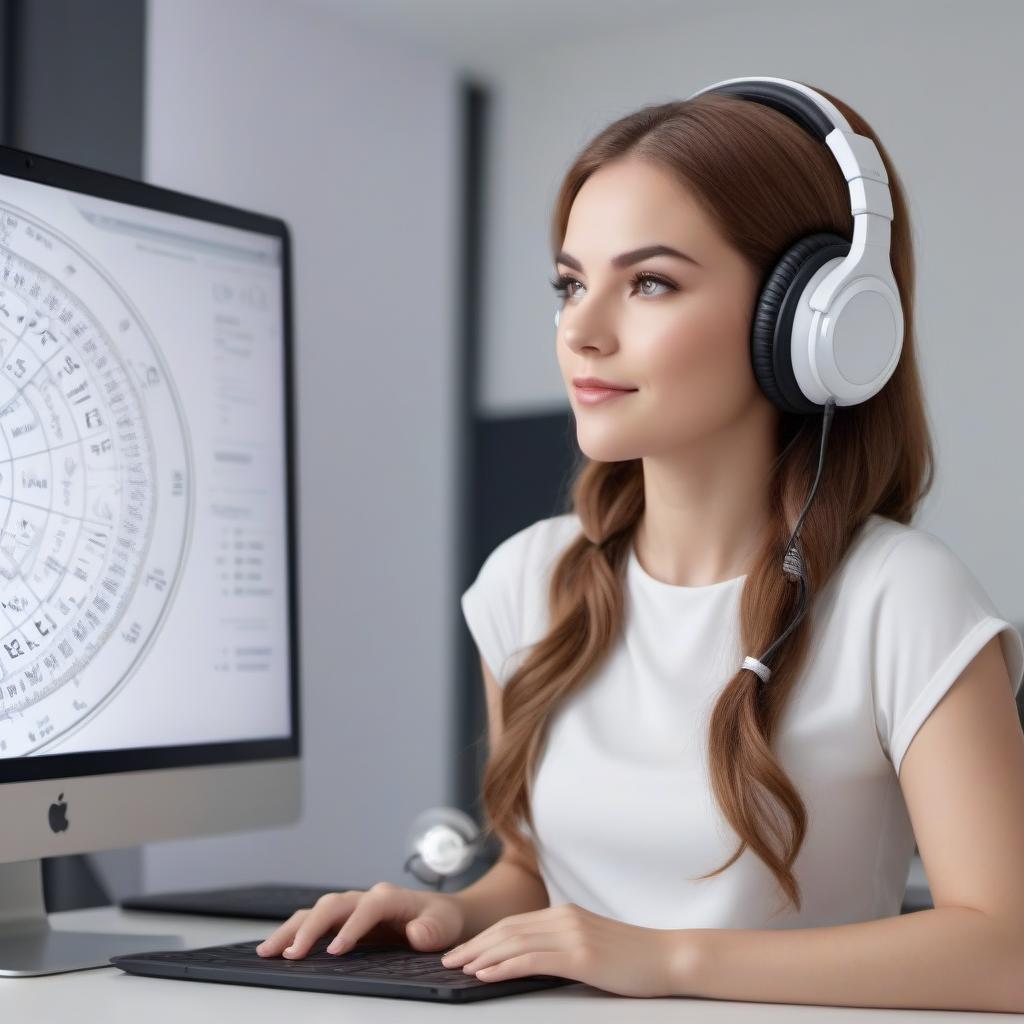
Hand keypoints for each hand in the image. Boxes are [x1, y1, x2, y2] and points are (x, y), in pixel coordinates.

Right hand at [255, 881, 465, 958]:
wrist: (441, 915)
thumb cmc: (441, 920)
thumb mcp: (444, 926)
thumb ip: (432, 930)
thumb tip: (415, 934)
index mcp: (390, 897)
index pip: (366, 908)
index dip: (351, 928)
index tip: (336, 951)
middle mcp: (366, 898)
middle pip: (332, 905)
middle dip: (310, 928)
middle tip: (291, 954)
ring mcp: (353, 908)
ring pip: (316, 912)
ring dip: (293, 930)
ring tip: (268, 951)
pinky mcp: (344, 921)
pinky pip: (315, 923)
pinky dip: (295, 933)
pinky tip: (277, 949)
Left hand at [439, 902, 692, 996]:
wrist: (668, 958)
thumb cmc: (632, 958)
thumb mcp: (590, 945)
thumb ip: (561, 945)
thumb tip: (530, 959)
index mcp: (564, 913)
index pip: (513, 923)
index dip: (483, 937)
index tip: (461, 950)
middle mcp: (564, 918)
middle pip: (507, 930)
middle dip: (474, 945)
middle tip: (447, 960)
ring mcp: (572, 935)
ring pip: (514, 942)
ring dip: (481, 956)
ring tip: (458, 968)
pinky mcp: (580, 956)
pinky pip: (533, 959)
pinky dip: (504, 966)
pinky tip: (486, 974)